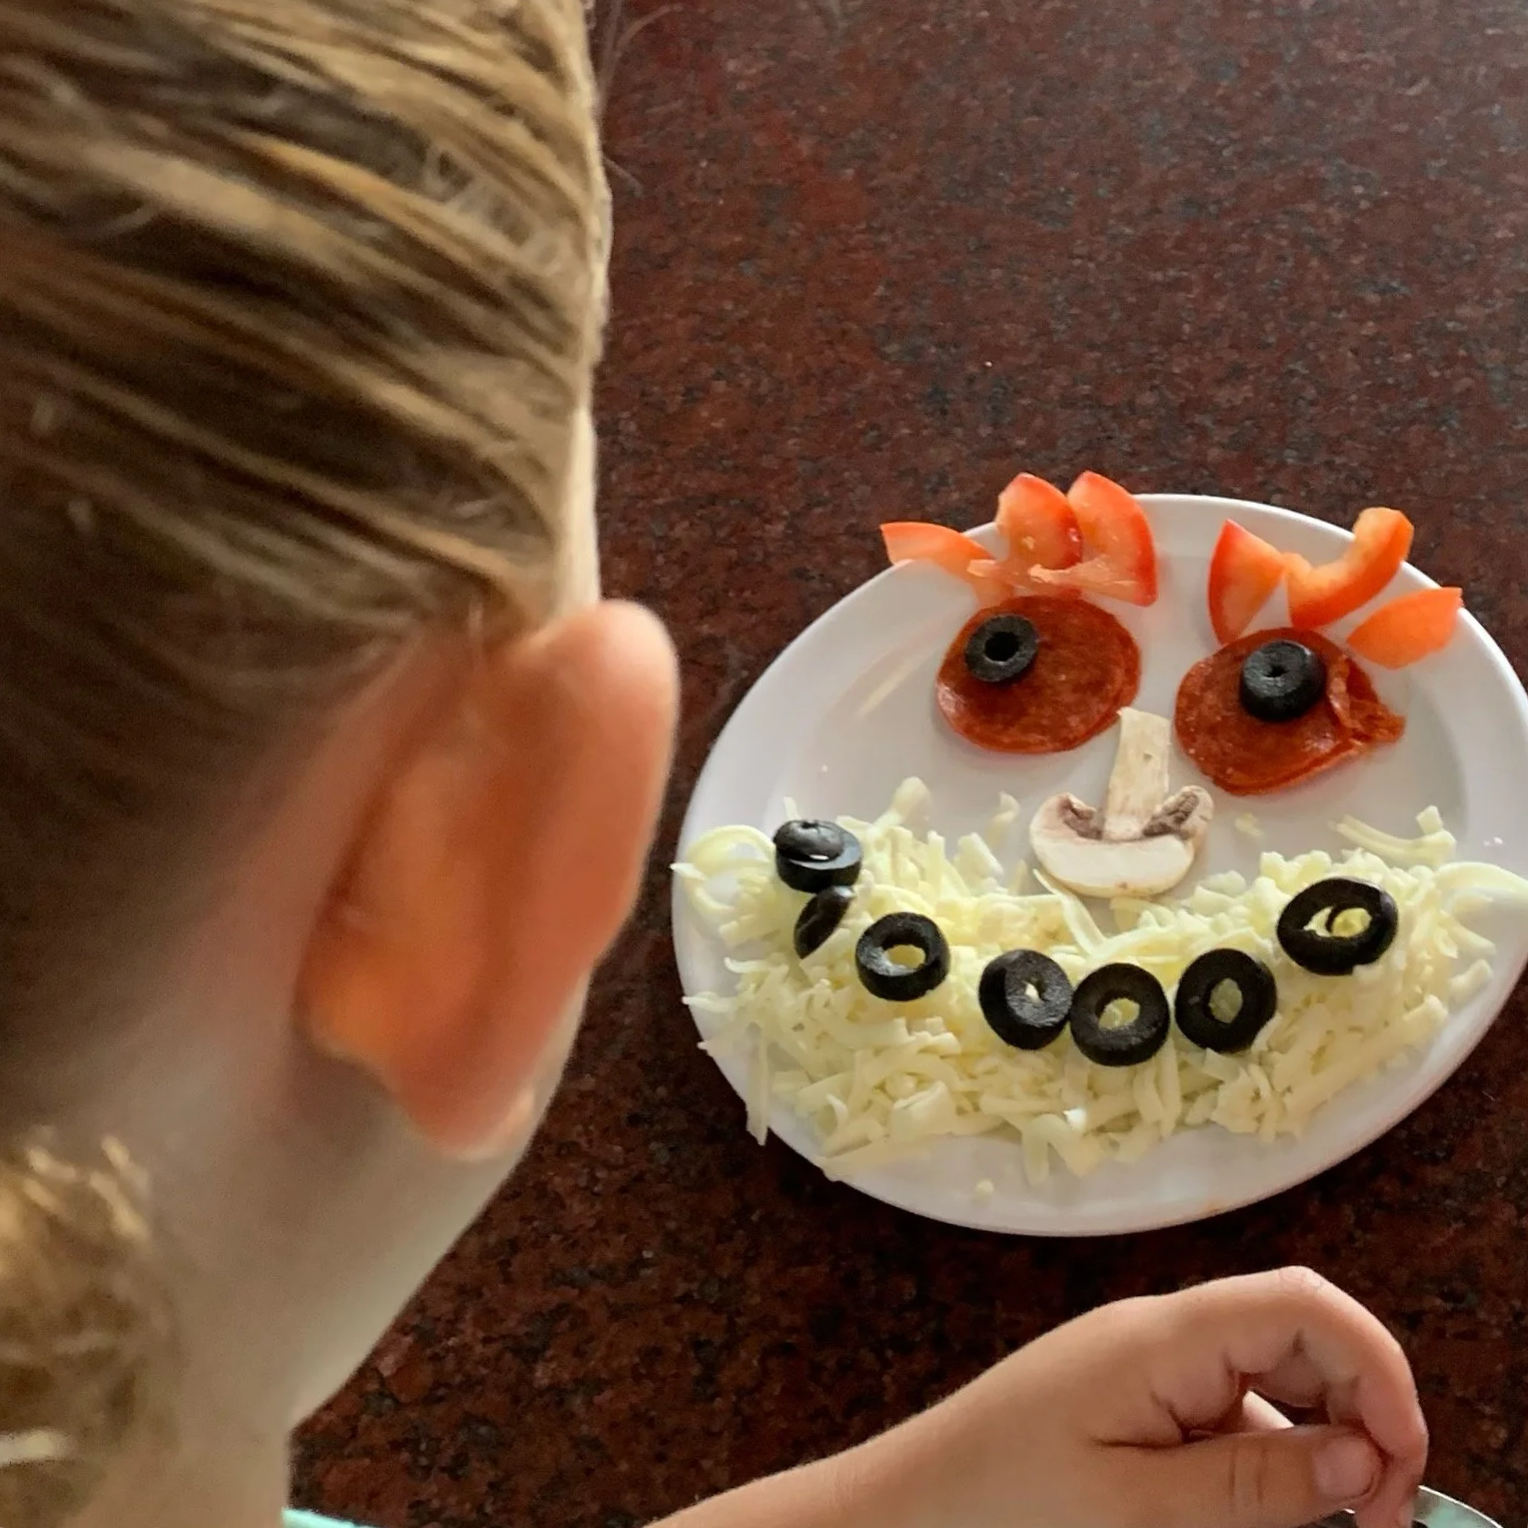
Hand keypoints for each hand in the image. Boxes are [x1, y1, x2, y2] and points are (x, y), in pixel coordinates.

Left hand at [852, 1267, 1426, 1527]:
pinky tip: (1257, 1522)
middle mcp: (1161, 1336)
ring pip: (1270, 1391)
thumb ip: (1253, 1483)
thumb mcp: (1140, 1511)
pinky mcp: (1134, 1405)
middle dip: (1358, 1421)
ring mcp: (1147, 1368)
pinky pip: (1225, 1421)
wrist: (905, 1513)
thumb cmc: (1004, 1506)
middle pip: (1298, 1342)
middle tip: (1368, 1525)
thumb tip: (1362, 1456)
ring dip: (1311, 1457)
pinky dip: (1261, 1469)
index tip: (1400, 1473)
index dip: (1378, 1371)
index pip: (1303, 1304)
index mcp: (1162, 1337)